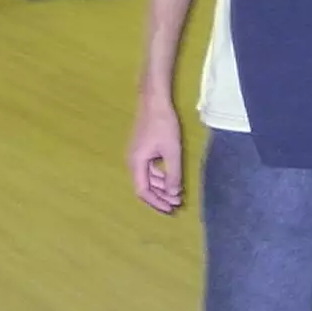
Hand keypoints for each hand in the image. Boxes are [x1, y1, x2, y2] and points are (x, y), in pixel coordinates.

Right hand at [128, 96, 182, 212]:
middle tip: (177, 204)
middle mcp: (133, 161)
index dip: (156, 202)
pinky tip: (172, 179)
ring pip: (148, 178)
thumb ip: (173, 174)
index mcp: (136, 163)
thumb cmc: (163, 124)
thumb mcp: (172, 151)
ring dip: (162, 187)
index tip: (169, 209)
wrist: (154, 101)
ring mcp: (137, 155)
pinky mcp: (142, 150)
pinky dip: (160, 176)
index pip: (143, 191)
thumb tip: (173, 194)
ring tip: (177, 193)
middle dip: (161, 196)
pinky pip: (150, 169)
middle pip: (145, 186)